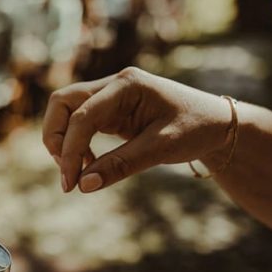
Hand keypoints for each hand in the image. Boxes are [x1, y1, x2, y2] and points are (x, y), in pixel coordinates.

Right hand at [43, 67, 232, 192]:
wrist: (216, 124)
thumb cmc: (196, 129)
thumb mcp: (161, 148)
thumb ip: (121, 165)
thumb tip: (83, 186)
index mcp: (127, 85)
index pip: (82, 115)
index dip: (70, 150)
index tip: (71, 184)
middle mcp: (113, 85)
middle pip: (62, 103)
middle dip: (55, 138)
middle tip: (66, 174)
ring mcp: (110, 96)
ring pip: (66, 112)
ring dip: (62, 141)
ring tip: (75, 173)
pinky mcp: (109, 112)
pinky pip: (79, 124)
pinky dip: (75, 145)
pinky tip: (89, 166)